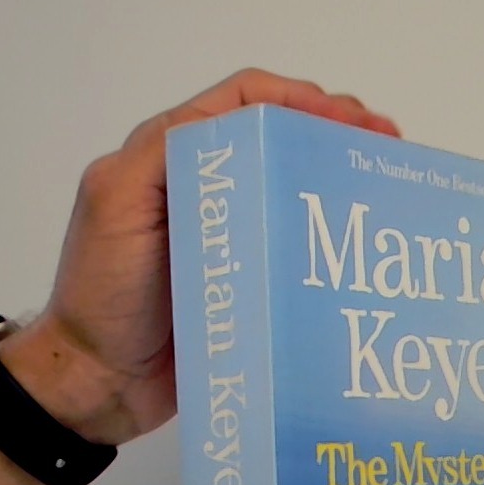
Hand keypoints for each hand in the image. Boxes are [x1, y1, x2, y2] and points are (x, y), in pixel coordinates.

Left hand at [0, 69, 399, 445]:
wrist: (99, 384)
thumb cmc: (101, 296)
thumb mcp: (116, 205)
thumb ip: (164, 153)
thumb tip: (236, 121)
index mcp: (172, 160)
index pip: (244, 102)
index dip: (301, 100)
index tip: (352, 120)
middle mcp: (206, 191)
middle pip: (277, 141)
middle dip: (333, 133)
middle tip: (384, 148)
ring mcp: (228, 238)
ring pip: (289, 192)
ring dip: (334, 182)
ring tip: (380, 188)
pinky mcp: (244, 283)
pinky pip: (289, 248)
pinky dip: (323, 240)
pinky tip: (354, 250)